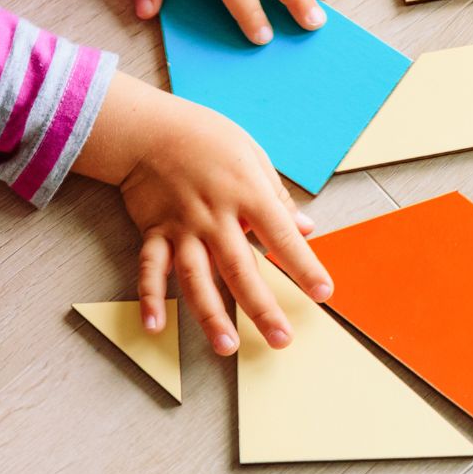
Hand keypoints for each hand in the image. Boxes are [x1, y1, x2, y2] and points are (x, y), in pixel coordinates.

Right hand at [73, 73, 332, 353]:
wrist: (149, 127)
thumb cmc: (207, 138)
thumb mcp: (253, 157)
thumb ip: (279, 198)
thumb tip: (308, 230)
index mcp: (247, 193)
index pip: (282, 236)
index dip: (304, 266)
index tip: (324, 294)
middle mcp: (215, 215)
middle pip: (241, 268)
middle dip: (262, 307)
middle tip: (281, 340)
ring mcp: (182, 227)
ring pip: (197, 277)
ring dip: (210, 314)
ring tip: (226, 346)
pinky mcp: (154, 232)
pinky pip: (151, 269)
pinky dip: (150, 298)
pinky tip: (155, 326)